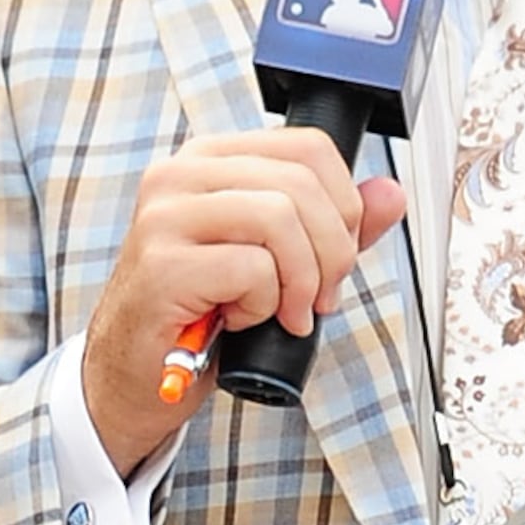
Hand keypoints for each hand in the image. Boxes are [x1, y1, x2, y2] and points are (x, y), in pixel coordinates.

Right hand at [79, 128, 408, 476]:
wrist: (136, 377)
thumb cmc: (200, 318)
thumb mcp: (278, 264)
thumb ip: (331, 227)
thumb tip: (389, 194)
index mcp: (212, 161)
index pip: (308, 147)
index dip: (344, 207)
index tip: (334, 257)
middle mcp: (182, 176)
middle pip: (301, 183)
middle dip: (331, 252)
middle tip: (318, 298)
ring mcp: (167, 216)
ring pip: (280, 218)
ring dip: (301, 280)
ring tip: (283, 312)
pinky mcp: (164, 264)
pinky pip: (252, 269)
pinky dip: (263, 306)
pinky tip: (240, 320)